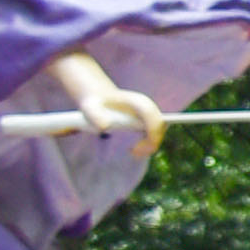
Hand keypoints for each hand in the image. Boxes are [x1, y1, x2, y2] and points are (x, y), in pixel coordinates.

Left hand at [49, 61, 172, 150]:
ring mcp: (149, 114)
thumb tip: (104, 127)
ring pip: (159, 130)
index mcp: (136, 102)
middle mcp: (147, 107)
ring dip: (151, 144)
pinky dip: (149, 143)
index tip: (138, 147)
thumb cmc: (94, 103)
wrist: (98, 97)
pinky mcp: (147, 120)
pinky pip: (155, 132)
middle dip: (152, 142)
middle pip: (160, 125)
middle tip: (134, 152)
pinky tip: (135, 149)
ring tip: (133, 152)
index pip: (152, 115)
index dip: (152, 132)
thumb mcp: (90, 108)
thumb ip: (95, 116)